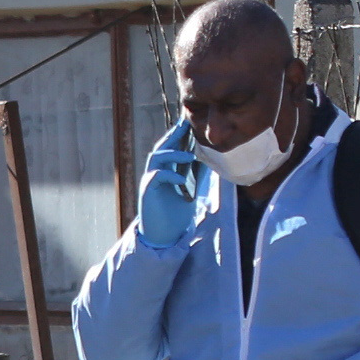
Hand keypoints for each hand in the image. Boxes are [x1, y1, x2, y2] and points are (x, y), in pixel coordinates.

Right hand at [137, 119, 202, 248]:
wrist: (163, 237)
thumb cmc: (175, 216)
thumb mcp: (192, 192)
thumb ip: (198, 176)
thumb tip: (212, 161)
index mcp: (166, 172)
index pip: (172, 149)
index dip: (180, 136)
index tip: (190, 123)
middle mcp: (156, 173)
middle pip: (162, 148)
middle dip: (173, 135)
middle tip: (185, 123)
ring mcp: (150, 182)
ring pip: (156, 158)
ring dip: (173, 154)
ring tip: (191, 155)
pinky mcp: (147, 192)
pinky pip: (156, 176)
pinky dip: (170, 175)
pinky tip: (182, 180)